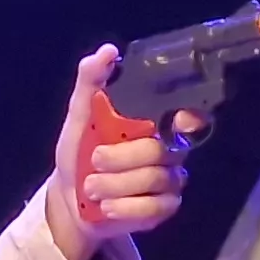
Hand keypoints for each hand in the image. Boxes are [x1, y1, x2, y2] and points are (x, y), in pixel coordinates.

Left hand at [46, 45, 210, 259]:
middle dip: (120, 158)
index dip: (189, 117)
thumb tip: (107, 51)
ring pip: (155, 180)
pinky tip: (107, 207)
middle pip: (160, 151)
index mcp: (154, 123)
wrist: (69, 199)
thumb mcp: (79, 114)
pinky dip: (125, 208)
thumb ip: (91, 81)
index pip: (188, 115)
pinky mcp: (164, 208)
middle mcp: (169, 150)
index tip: (177, 120)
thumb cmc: (79, 152)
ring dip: (115, 185)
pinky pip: (154, 208)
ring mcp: (169, 181)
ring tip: (91, 187)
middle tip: (94, 160)